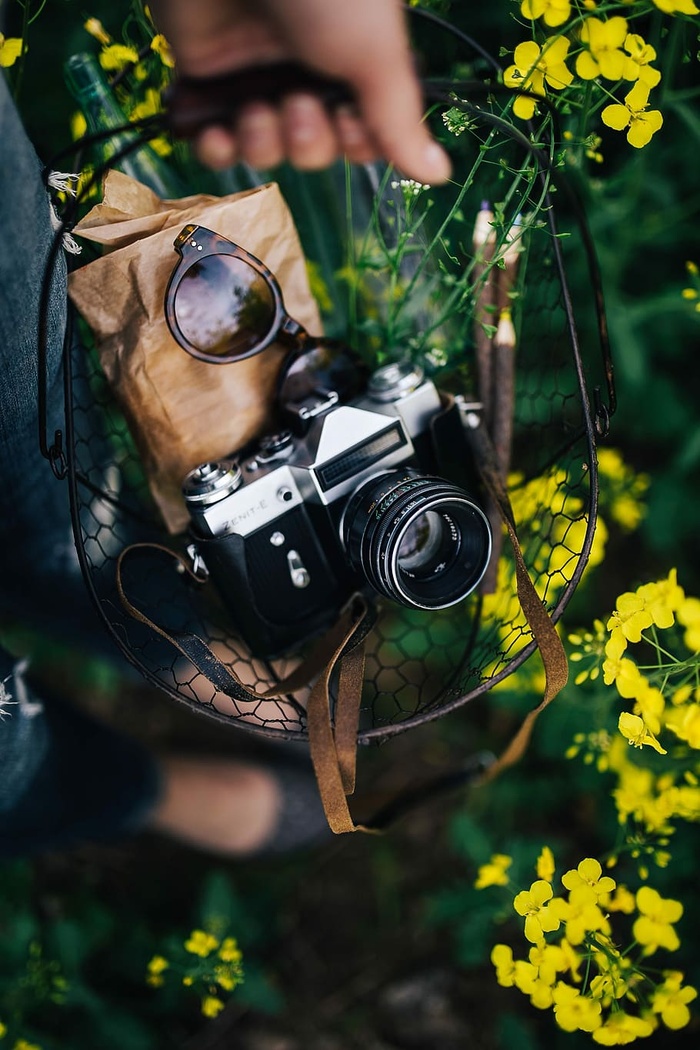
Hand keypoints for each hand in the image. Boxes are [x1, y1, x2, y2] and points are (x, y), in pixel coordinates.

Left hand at [150, 0, 450, 182]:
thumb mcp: (374, 49)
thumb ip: (400, 118)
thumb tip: (440, 174)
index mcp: (354, 56)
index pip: (365, 132)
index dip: (357, 143)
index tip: (352, 122)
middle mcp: (308, 67)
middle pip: (316, 149)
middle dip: (308, 141)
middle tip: (299, 104)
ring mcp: (256, 75)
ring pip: (266, 151)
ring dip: (263, 143)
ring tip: (255, 108)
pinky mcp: (207, 80)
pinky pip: (216, 143)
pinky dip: (217, 149)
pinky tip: (217, 131)